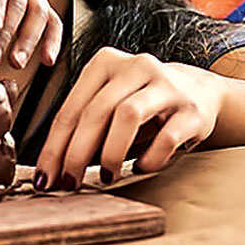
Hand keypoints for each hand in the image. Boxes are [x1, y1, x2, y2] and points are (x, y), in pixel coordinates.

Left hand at [36, 48, 220, 189]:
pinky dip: (149, 158)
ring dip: (111, 152)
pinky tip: (140, 167)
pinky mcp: (192, 109)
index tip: (45, 177)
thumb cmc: (141, 102)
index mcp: (104, 63)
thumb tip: (52, 169)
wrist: (200, 90)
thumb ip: (83, 124)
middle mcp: (135, 66)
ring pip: (128, 116)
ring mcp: (166, 85)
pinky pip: (166, 137)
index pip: (70, 109)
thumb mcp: (109, 101)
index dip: (54, 146)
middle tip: (69, 182)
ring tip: (106, 176)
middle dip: (77, 153)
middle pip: (95, 112)